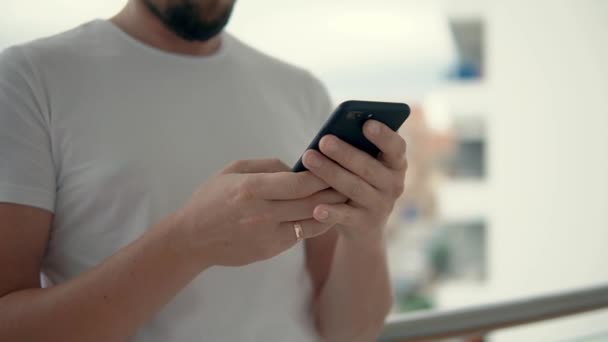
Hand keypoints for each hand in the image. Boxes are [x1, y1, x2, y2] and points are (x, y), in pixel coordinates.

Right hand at [174, 159, 346, 266]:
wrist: (193, 238)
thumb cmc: (212, 198)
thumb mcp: (234, 170)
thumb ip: (268, 166)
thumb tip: (299, 166)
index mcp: (252, 189)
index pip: (300, 183)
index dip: (323, 174)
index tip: (336, 164)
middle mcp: (262, 214)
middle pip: (312, 202)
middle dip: (335, 190)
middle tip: (351, 179)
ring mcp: (268, 235)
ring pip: (313, 221)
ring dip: (332, 209)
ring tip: (345, 195)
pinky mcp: (271, 250)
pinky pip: (302, 234)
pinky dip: (317, 222)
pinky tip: (326, 212)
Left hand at [302, 120, 406, 242]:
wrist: (364, 226)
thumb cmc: (359, 181)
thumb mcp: (364, 165)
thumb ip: (356, 148)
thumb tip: (330, 134)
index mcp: (396, 164)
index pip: (396, 147)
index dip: (384, 135)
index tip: (367, 124)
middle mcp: (394, 184)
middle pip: (368, 167)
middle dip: (345, 152)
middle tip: (323, 140)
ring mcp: (380, 205)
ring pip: (354, 187)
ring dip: (330, 172)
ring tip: (308, 158)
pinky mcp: (364, 224)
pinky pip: (345, 216)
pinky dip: (331, 212)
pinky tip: (316, 208)